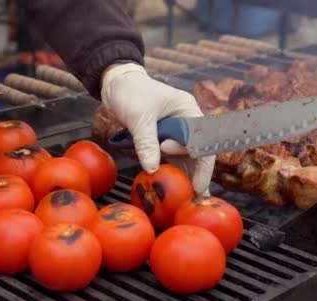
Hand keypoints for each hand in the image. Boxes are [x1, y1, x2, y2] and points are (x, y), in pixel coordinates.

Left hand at [101, 63, 214, 194]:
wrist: (115, 84)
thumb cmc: (130, 92)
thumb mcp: (139, 117)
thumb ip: (146, 142)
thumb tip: (152, 168)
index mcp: (188, 112)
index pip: (201, 142)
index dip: (200, 164)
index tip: (195, 183)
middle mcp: (185, 123)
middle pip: (196, 153)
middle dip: (197, 176)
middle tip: (198, 198)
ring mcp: (173, 133)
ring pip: (183, 158)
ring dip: (184, 177)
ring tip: (189, 200)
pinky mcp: (160, 140)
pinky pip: (168, 158)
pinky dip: (169, 171)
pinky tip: (172, 189)